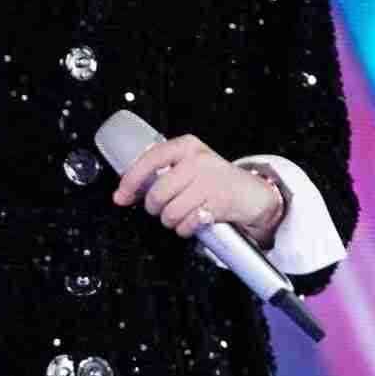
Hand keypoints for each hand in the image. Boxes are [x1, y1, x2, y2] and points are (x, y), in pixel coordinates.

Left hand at [111, 134, 281, 243]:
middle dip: (156, 208)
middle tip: (165, 208)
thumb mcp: (189, 166)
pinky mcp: (219, 202)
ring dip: (171, 221)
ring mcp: (210, 181)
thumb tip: (123, 194)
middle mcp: (198, 160)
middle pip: (157, 193)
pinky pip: (187, 223)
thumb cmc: (215, 181)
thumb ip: (160, 174)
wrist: (253, 194)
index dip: (131, 181)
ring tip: (182, 215)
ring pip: (170, 212)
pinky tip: (193, 222)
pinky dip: (186, 229)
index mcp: (186, 146)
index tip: (121, 196)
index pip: (150, 159)